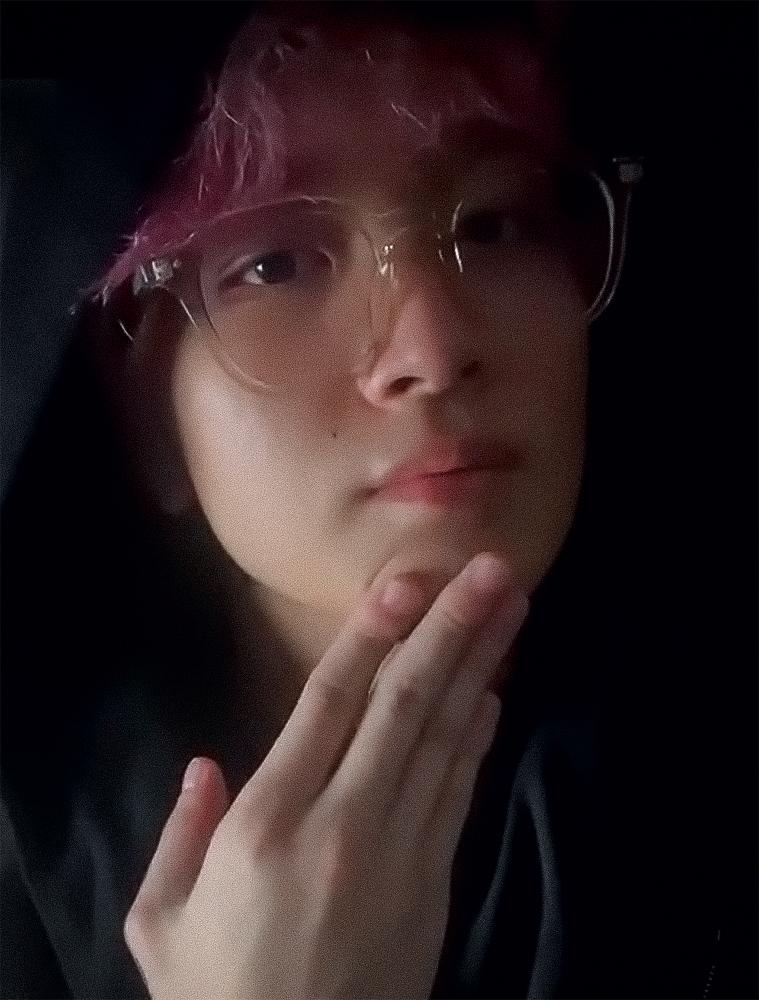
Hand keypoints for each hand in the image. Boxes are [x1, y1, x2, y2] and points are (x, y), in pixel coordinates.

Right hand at [124, 553, 528, 999]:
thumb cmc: (217, 997)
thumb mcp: (161, 923)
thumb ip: (179, 835)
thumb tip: (204, 765)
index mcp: (264, 823)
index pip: (327, 704)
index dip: (370, 635)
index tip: (404, 582)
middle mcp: (341, 824)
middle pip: (404, 704)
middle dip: (450, 628)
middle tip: (491, 569)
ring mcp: (400, 853)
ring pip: (445, 737)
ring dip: (480, 666)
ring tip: (510, 608)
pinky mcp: (435, 884)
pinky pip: (460, 791)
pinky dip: (479, 735)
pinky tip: (494, 691)